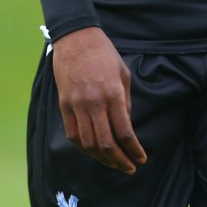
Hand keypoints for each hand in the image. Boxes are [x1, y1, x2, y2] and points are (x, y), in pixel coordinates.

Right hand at [52, 27, 146, 174]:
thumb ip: (126, 101)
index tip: (141, 159)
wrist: (76, 38)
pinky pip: (73, 134)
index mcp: (113, 93)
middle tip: (130, 168)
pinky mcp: (64, 105)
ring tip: (113, 164)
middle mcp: (94, 102)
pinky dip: (83, 148)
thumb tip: (126, 126)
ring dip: (102, 159)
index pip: (124, 131)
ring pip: (88, 143)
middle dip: (120, 160)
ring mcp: (77, 105)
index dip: (134, 149)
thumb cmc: (104, 53)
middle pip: (107, 143)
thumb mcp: (123, 73)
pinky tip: (93, 152)